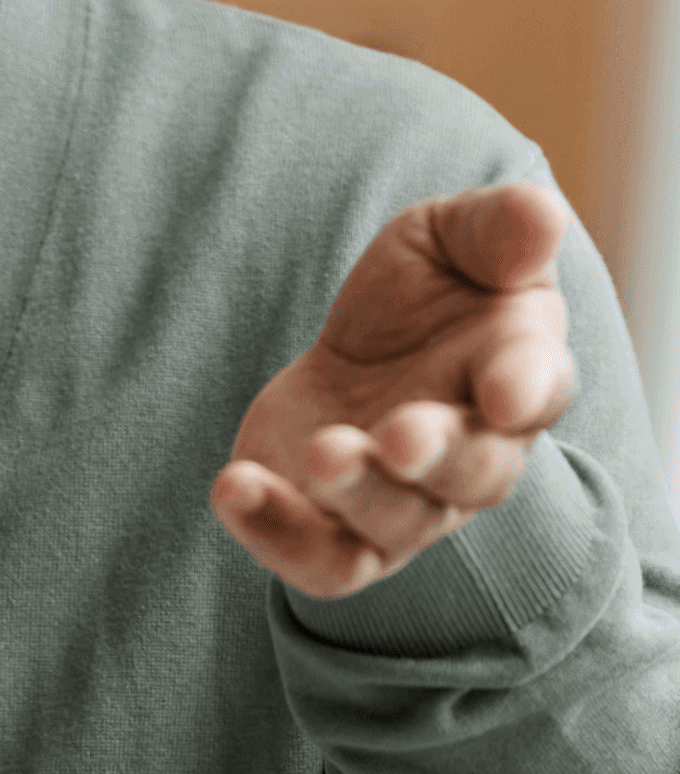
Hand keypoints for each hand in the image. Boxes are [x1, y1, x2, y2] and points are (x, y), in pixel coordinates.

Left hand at [210, 183, 576, 596]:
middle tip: (396, 434)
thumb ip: (497, 229)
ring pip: (395, 524)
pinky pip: (320, 560)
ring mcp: (405, 501)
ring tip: (318, 452)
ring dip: (358, 493)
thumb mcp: (454, 237)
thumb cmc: (429, 290)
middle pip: (472, 474)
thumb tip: (541, 213)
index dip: (526, 389)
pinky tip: (232, 486)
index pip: (539, 388)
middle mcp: (472, 453)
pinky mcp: (333, 524)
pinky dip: (276, 534)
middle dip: (435, 457)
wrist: (365, 347)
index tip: (505, 392)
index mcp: (515, 372)